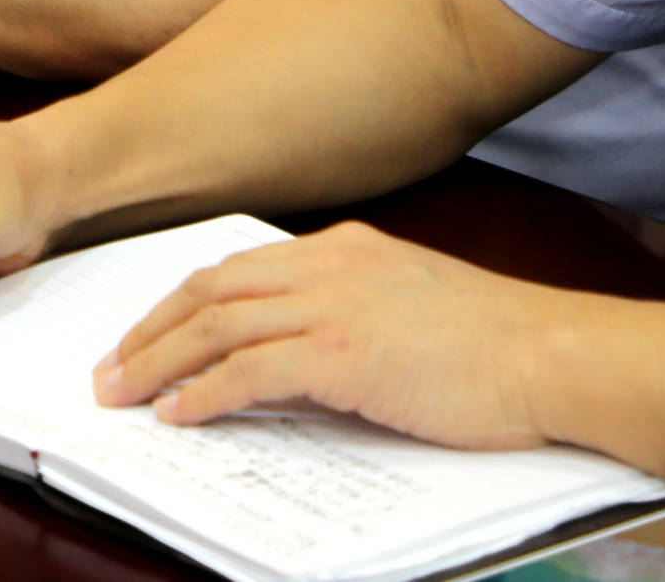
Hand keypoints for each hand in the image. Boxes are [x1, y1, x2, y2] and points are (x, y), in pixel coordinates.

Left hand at [93, 221, 560, 447]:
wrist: (554, 355)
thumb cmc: (499, 345)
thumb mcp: (410, 306)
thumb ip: (352, 312)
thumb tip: (298, 354)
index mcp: (347, 249)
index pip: (238, 269)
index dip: (181, 303)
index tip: (145, 334)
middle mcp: (333, 265)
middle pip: (211, 290)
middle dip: (150, 330)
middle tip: (110, 369)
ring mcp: (338, 306)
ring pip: (218, 326)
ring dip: (159, 363)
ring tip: (122, 396)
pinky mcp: (348, 354)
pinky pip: (251, 371)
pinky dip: (206, 392)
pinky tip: (178, 415)